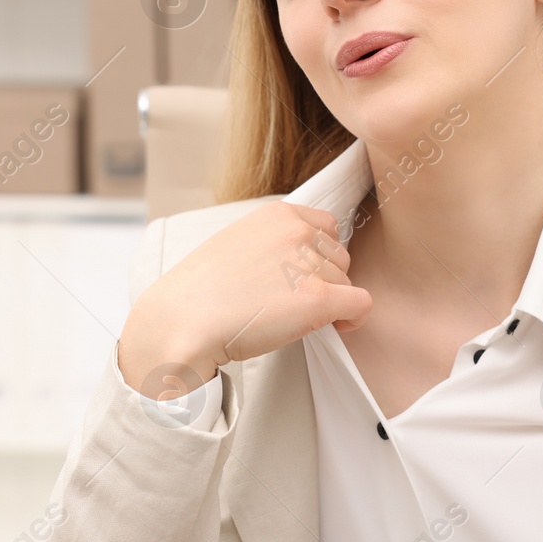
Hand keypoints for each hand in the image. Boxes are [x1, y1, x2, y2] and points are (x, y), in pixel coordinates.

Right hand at [117, 201, 373, 399]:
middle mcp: (297, 232)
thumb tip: (298, 262)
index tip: (302, 276)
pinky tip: (333, 327)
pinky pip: (360, 304)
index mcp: (278, 214)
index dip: (318, 256)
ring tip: (292, 316)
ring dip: (331, 302)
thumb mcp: (236, 243)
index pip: (326, 228)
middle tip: (292, 302)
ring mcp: (308, 265)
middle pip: (339, 257)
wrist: (182, 322)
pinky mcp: (318, 299)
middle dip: (324, 280)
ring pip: (347, 283)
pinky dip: (353, 318)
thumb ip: (272, 243)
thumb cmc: (200, 292)